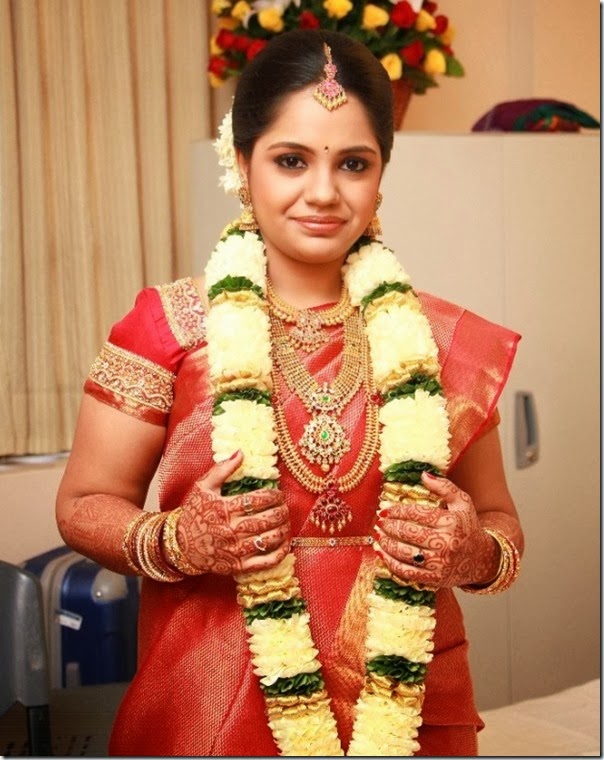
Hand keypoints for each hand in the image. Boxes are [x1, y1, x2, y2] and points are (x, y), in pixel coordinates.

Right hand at [176, 451, 290, 575]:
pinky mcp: (237, 566)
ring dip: (283, 530)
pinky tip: (285, 544)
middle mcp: (231, 530)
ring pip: (268, 540)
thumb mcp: (203, 487)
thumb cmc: (193, 513)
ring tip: (286, 522)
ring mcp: (235, 550)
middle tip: (285, 507)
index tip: (278, 494)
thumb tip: (241, 453)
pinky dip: (279, 554)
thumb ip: (222, 469)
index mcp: (225, 509)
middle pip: (265, 519)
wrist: (180, 545)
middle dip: (281, 512)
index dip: (273, 496)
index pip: (257, 500)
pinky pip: (264, 562)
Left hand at [374, 472, 498, 587]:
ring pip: (404, 552)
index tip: (384, 508)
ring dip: (386, 543)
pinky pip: (406, 571)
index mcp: (451, 523)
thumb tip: (423, 474)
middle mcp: (445, 543)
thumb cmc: (467, 527)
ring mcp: (439, 563)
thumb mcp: (462, 503)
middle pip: (407, 532)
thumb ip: (444, 487)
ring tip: (377, 534)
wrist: (481, 559)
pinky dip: (390, 562)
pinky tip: (381, 552)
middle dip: (388, 525)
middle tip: (379, 521)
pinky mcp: (434, 579)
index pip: (416, 513)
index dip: (396, 510)